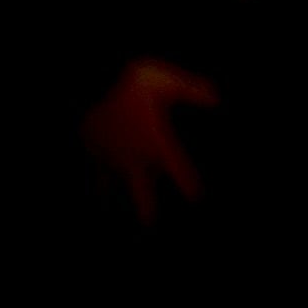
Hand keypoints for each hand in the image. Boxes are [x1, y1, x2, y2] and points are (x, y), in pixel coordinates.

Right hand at [81, 58, 218, 220]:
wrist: (91, 80)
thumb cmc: (131, 82)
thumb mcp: (166, 81)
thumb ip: (192, 90)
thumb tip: (217, 98)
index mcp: (156, 142)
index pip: (178, 170)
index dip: (188, 184)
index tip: (196, 198)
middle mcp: (136, 157)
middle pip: (142, 195)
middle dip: (146, 212)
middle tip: (148, 227)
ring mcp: (113, 159)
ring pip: (117, 190)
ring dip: (120, 203)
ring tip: (117, 223)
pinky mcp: (94, 153)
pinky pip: (98, 176)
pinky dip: (101, 188)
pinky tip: (100, 199)